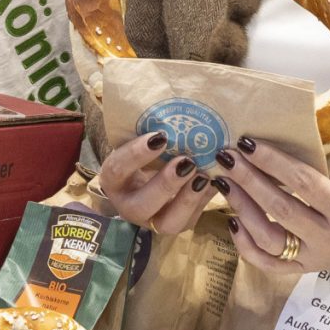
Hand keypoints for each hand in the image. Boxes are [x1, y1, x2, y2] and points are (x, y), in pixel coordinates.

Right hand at [92, 132, 212, 234]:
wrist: (150, 171)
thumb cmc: (145, 150)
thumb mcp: (140, 140)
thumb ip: (152, 132)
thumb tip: (179, 106)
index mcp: (114, 179)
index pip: (117, 169)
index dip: (136, 155)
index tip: (159, 137)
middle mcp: (129, 204)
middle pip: (141, 206)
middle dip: (165, 185)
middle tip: (186, 162)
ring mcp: (152, 219)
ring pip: (168, 223)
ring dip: (188, 200)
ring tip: (204, 176)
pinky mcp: (176, 224)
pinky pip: (191, 219)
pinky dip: (204, 200)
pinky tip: (216, 180)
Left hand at [211, 141, 329, 275]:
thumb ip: (324, 152)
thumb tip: (286, 128)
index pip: (302, 182)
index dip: (273, 161)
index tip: (248, 142)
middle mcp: (328, 238)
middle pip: (280, 208)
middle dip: (250, 180)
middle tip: (227, 157)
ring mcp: (315, 257)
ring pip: (269, 239)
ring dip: (242, 209)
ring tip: (225, 183)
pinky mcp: (305, 269)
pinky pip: (269, 264)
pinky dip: (247, 246)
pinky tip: (233, 221)